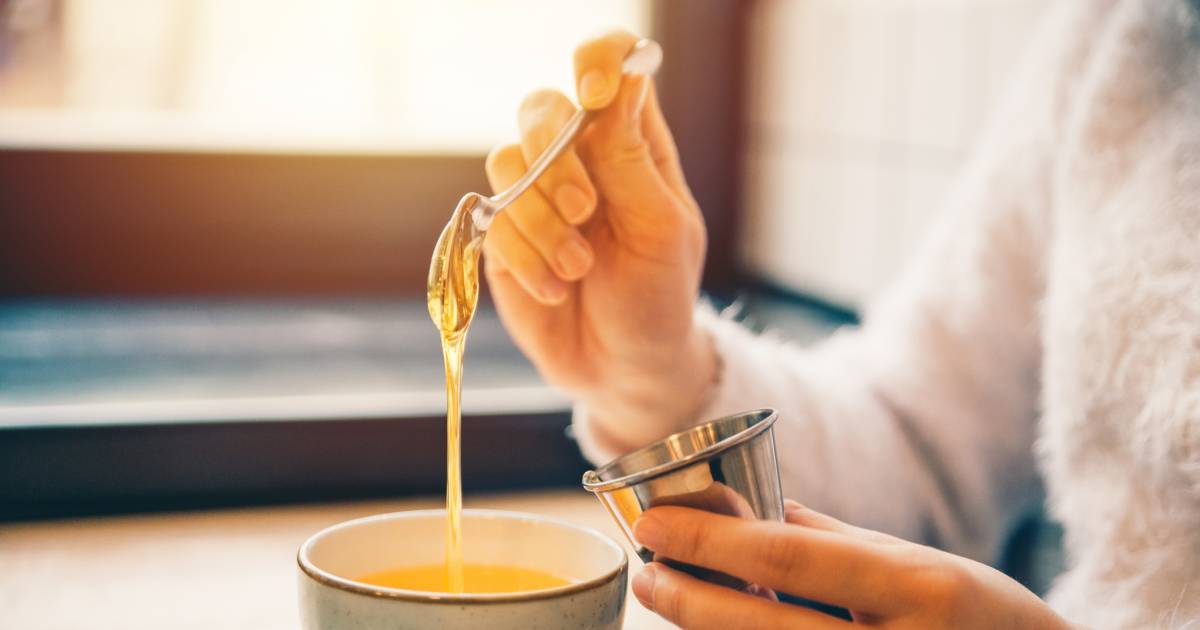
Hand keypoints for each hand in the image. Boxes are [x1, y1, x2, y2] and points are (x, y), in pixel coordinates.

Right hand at [483, 30, 714, 441]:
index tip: (595, 90)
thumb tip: (624, 80)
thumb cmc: (657, 296)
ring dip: (539, 219)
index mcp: (629, 142)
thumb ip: (630, 159)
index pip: (609, 68)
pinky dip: (523, 255)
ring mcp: (534, 195)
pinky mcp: (501, 234)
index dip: (596, 60)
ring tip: (577, 268)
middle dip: (555, 158)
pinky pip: (490, 218)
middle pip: (541, 106)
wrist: (622, 368)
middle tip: (585, 211)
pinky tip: (556, 289)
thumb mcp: (659, 230)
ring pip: (506, 161)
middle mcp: (578, 157)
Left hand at [629, 502, 1074, 628]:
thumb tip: (753, 509)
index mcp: (917, 588)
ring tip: (673, 599)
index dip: (709, 539)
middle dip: (685, 598)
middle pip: (757, 625)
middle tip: (647, 572)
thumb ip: (834, 540)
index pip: (788, 556)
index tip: (654, 525)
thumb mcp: (920, 562)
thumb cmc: (982, 619)